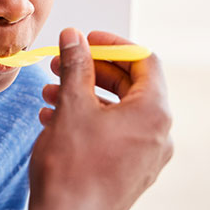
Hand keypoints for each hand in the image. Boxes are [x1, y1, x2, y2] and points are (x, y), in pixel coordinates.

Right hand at [28, 28, 172, 209]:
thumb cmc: (72, 172)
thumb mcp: (72, 106)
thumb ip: (76, 65)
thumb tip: (74, 37)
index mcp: (154, 114)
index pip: (144, 60)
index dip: (113, 45)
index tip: (86, 40)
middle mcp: (158, 135)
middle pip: (131, 85)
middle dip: (93, 70)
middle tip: (63, 63)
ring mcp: (146, 156)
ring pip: (118, 110)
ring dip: (85, 95)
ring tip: (51, 92)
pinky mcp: (130, 171)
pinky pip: (114, 133)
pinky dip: (89, 119)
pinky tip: (55, 119)